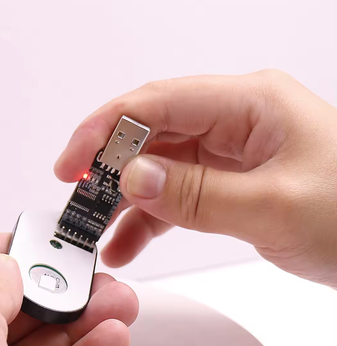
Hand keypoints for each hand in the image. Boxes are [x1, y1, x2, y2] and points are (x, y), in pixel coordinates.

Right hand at [55, 70, 336, 286]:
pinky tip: (127, 243)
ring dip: (124, 200)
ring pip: (159, 169)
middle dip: (108, 169)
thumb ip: (197, 194)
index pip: (157, 102)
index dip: (105, 130)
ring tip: (96, 230)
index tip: (71, 164)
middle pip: (151, 135)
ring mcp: (229, 156)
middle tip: (78, 201)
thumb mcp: (274, 205)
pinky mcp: (228, 186)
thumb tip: (133, 179)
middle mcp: (234, 123)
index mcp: (249, 105)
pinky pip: (176, 197)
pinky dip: (148, 221)